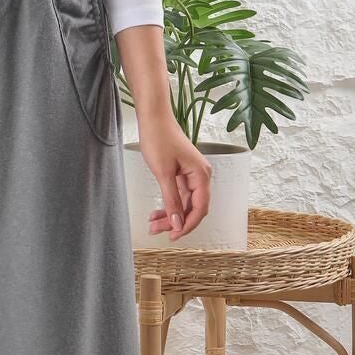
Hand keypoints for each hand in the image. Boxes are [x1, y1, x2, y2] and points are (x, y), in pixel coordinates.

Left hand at [136, 109, 212, 240]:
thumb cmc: (159, 138)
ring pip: (184, 203)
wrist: (153, 118)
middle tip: (156, 230)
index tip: (174, 236)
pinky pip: (179, 195)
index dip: (188, 225)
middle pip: (191, 208)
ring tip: (153, 223)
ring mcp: (192, 175)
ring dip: (170, 214)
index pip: (200, 208)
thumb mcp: (163, 173)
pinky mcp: (182, 173)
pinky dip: (168, 204)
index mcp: (202, 175)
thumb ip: (171, 199)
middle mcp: (201, 176)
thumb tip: (177, 222)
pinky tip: (156, 212)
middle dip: (175, 221)